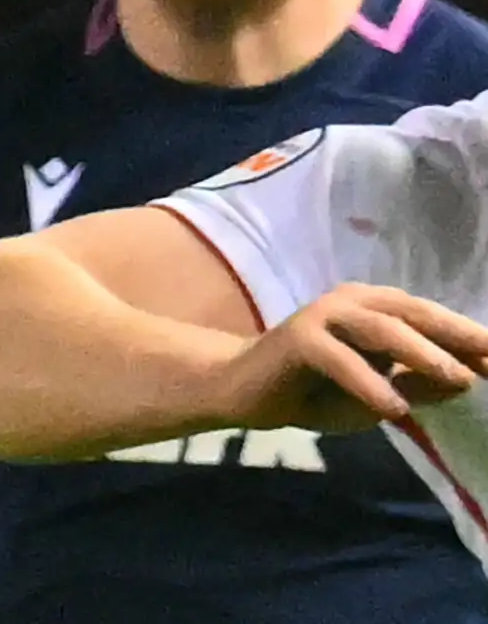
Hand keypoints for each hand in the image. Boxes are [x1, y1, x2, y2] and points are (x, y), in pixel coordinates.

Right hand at [203, 281, 487, 433]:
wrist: (245, 390)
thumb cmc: (316, 390)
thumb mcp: (379, 394)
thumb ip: (417, 385)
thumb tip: (465, 381)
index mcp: (374, 309)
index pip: (430, 320)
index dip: (468, 338)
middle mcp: (352, 302)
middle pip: (412, 314)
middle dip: (457, 336)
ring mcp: (323, 316)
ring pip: (381, 329)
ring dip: (422, 354)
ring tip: (459, 380)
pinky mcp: (298, 339)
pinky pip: (340, 359)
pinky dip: (368, 382)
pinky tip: (392, 408)